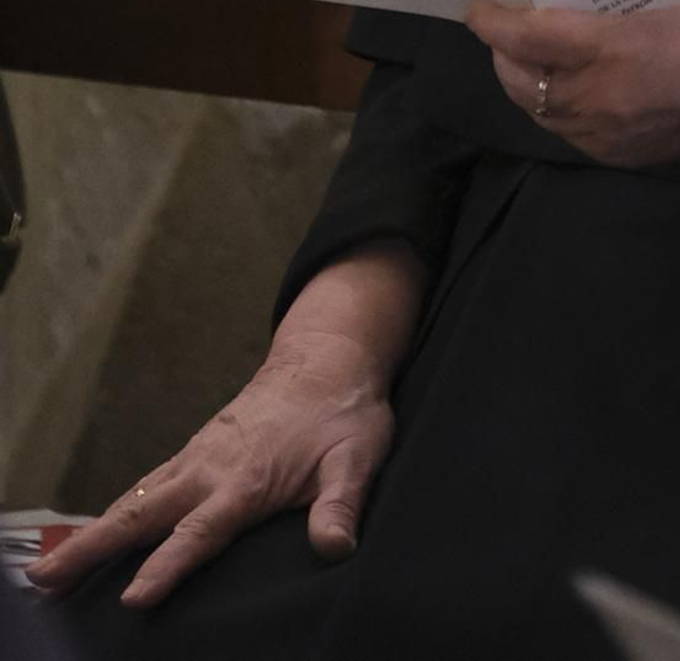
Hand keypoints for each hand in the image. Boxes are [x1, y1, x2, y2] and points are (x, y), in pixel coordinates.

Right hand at [30, 330, 393, 610]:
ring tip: (47, 573)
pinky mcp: (194, 454)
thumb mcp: (356, 457)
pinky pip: (145, 488)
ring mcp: (197, 459)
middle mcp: (209, 469)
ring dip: (90, 535)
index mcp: (245, 479)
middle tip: (45, 580)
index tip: (133, 599)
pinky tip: (91, 538)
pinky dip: (112, 514)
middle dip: (92, 549)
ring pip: (134, 501)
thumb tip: (334, 546)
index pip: (200, 532)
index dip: (168, 566)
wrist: (327, 358)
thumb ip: (341, 502)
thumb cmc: (343, 412)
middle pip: (142, 515)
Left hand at [466, 0, 679, 165]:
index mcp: (609, 48)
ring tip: (531, 59)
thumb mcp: (659, 3)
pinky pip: (565, 131)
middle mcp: (595, 96)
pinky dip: (553, 108)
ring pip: (537, 111)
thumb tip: (567, 13)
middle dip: (502, 54)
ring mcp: (602, 133)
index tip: (478, 10)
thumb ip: (606, 15)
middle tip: (506, 30)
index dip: (495, 23)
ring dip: (524, 83)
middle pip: (521, 80)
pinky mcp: (613, 156)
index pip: (528, 36)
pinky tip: (565, 90)